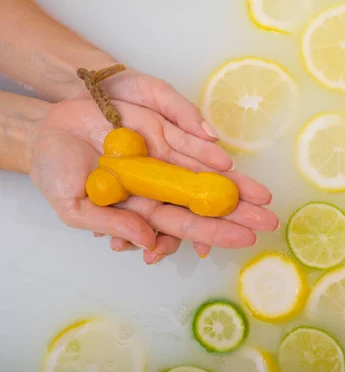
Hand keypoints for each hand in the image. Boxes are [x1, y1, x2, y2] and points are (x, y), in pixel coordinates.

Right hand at [29, 98, 278, 263]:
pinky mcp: (158, 133)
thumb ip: (111, 222)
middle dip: (237, 212)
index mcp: (141, 210)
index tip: (246, 237)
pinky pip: (187, 145)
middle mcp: (158, 188)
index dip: (216, 231)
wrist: (47, 131)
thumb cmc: (56, 172)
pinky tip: (230, 164)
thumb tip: (147, 240)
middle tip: (270, 220)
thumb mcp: (75, 205)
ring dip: (234, 184)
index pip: (186, 224)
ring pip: (204, 174)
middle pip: (205, 202)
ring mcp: (161, 161)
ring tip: (264, 195)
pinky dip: (207, 153)